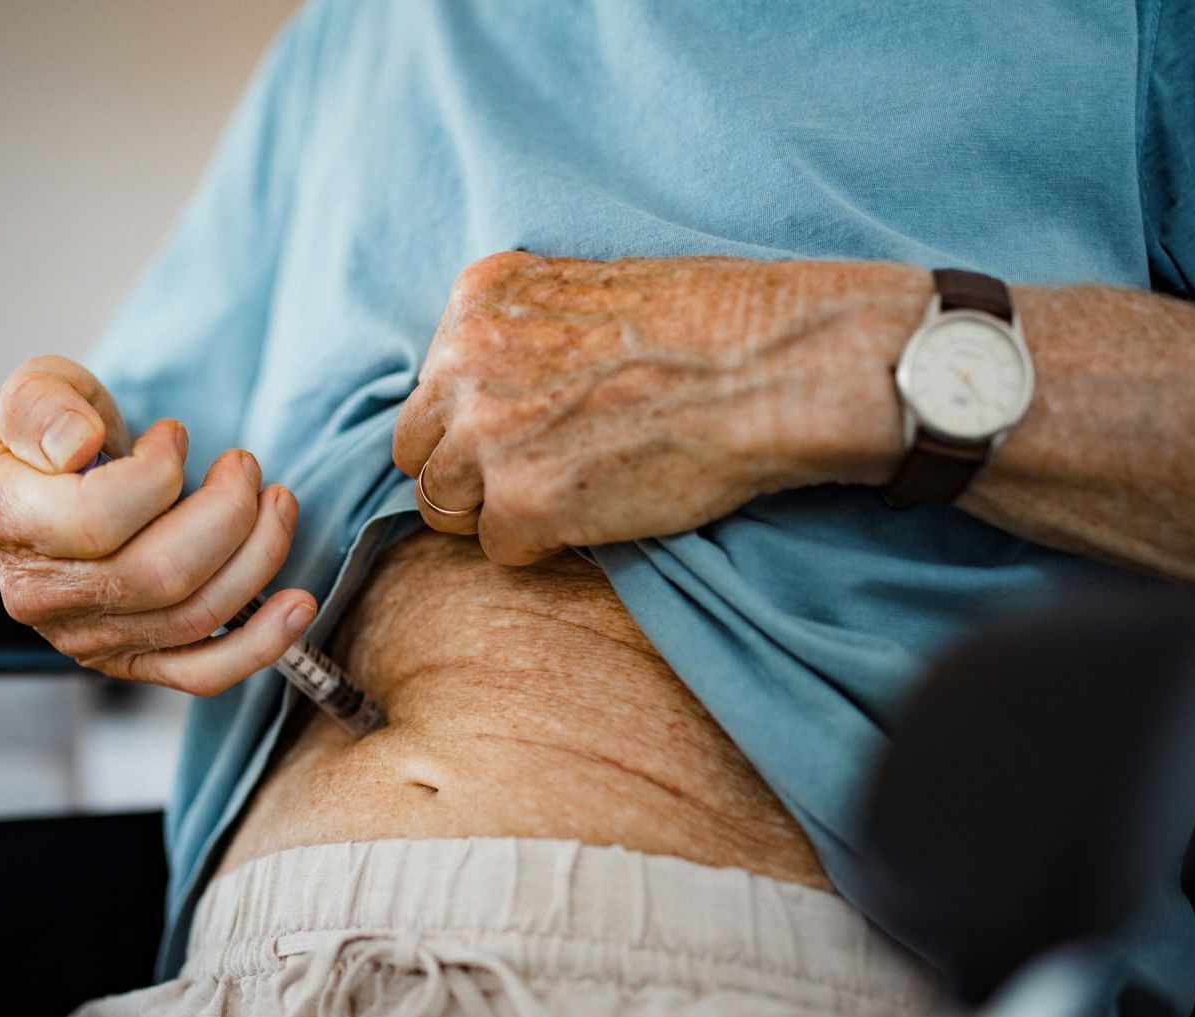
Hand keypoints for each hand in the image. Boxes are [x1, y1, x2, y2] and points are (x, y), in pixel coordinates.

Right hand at [0, 355, 316, 694]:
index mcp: (6, 521)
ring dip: (258, 555)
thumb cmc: (54, 435)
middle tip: (244, 466)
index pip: (98, 519)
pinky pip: (203, 673)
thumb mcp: (37, 388)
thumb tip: (78, 445)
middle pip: (160, 574)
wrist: (52, 488)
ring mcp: (87, 636)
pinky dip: (261, 643)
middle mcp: (41, 593)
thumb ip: (43, 405)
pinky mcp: (132, 659)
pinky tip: (298, 605)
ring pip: (193, 615)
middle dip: (228, 512)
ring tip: (276, 502)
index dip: (158, 473)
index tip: (174, 436)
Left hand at [393, 252, 925, 563]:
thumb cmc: (714, 325)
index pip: (433, 383)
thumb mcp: (594, 290)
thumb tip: (497, 386)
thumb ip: (526, 332)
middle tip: (537, 475)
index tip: (528, 428)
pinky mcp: (521, 503)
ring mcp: (486, 435)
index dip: (474, 417)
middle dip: (466, 470)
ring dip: (494, 513)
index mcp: (478, 300)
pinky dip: (543, 545)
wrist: (777, 365)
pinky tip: (599, 515)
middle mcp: (463, 361)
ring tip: (570, 498)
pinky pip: (498, 549)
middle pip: (418, 448)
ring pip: (441, 505)